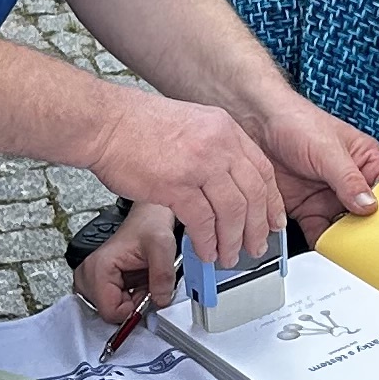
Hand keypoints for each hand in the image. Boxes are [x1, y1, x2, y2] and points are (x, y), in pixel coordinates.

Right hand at [72, 205, 178, 326]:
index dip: (133, 310)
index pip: (109, 312)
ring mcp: (89, 279)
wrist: (147, 218)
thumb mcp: (163, 247)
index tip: (145, 295)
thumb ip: (163, 276)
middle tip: (143, 285)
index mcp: (98, 267)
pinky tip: (133, 282)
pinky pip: (111, 303)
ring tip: (138, 281)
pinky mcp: (95, 282)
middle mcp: (88, 274)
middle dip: (131, 305)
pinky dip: (126, 299)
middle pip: (108, 313)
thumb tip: (160, 301)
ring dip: (129, 302)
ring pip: (110, 310)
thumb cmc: (150, 227)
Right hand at [87, 90, 286, 276]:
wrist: (106, 123)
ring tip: (227, 256)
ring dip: (232, 241)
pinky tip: (205, 251)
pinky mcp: (176, 185)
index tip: (272, 220)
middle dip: (257, 228)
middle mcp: (218, 144)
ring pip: (232, 212)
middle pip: (253, 194)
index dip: (271, 201)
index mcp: (224, 129)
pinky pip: (203, 222)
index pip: (262, 170)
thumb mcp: (191, 124)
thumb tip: (226, 183)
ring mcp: (199, 164)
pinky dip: (206, 242)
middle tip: (255, 246)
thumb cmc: (137, 125)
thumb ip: (214, 149)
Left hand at [254, 92, 378, 238]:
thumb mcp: (328, 150)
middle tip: (367, 243)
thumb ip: (348, 179)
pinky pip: (319, 232)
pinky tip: (325, 246)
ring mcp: (327, 197)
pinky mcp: (306, 208)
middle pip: (367, 215)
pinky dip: (322, 241)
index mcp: (364, 161)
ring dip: (344, 239)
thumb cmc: (296, 121)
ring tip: (347, 248)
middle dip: (366, 230)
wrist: (256, 124)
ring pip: (344, 228)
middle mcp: (349, 182)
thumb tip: (368, 204)